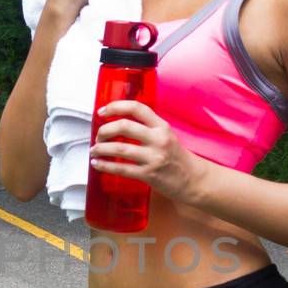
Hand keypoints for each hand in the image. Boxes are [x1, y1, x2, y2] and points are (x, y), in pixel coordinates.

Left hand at [89, 100, 209, 204]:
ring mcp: (154, 157)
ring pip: (119, 149)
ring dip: (101, 149)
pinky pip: (122, 169)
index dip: (116, 106)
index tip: (102, 112)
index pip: (137, 108)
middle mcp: (158, 139)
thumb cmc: (177, 158)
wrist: (194, 180)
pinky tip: (98, 164)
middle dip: (104, 130)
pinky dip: (106, 166)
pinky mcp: (149, 174)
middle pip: (124, 126)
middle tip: (98, 136)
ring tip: (94, 151)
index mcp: (162, 126)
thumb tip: (118, 125)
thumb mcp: (167, 136)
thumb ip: (147, 128)